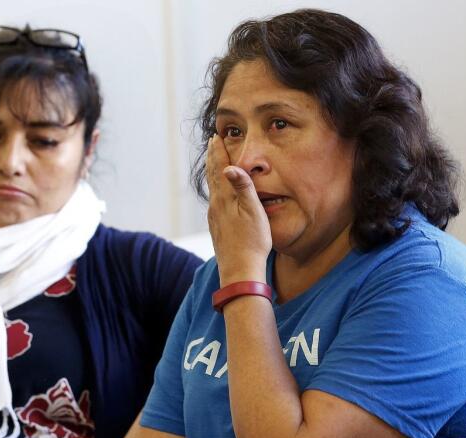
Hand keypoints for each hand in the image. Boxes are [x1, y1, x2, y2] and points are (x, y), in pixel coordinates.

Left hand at [205, 134, 271, 284]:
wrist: (240, 271)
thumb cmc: (252, 242)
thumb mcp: (253, 212)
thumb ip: (243, 188)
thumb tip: (230, 167)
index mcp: (225, 199)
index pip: (220, 168)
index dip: (219, 152)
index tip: (216, 137)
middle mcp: (216, 206)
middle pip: (212, 176)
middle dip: (213, 157)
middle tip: (212, 143)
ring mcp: (214, 218)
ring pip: (212, 188)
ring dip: (213, 172)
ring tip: (214, 163)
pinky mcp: (217, 228)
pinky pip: (214, 201)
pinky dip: (215, 188)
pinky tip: (218, 194)